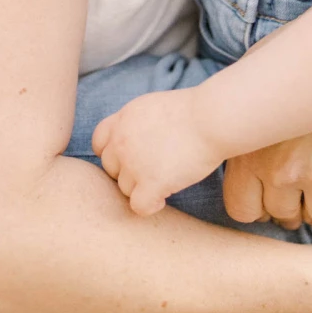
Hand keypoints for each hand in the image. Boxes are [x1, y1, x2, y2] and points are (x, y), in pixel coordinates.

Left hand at [91, 89, 222, 215]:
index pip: (99, 142)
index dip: (114, 153)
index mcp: (124, 117)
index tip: (132, 157)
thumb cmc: (195, 111)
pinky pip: (138, 206)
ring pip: (124, 189)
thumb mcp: (154, 107)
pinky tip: (164, 197)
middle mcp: (122, 139)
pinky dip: (150, 206)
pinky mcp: (149, 182)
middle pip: (110, 168)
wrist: (212, 119)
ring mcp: (133, 162)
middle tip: (152, 171)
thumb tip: (135, 144)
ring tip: (164, 182)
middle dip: (128, 172)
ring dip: (142, 189)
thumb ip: (137, 124)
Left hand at [222, 88, 311, 229]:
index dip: (254, 204)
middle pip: (279, 215)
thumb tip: (227, 138)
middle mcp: (283, 169)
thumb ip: (246, 121)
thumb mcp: (257, 82)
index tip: (263, 194)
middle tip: (293, 186)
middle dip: (286, 205)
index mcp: (250, 151)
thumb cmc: (301, 58)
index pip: (241, 209)